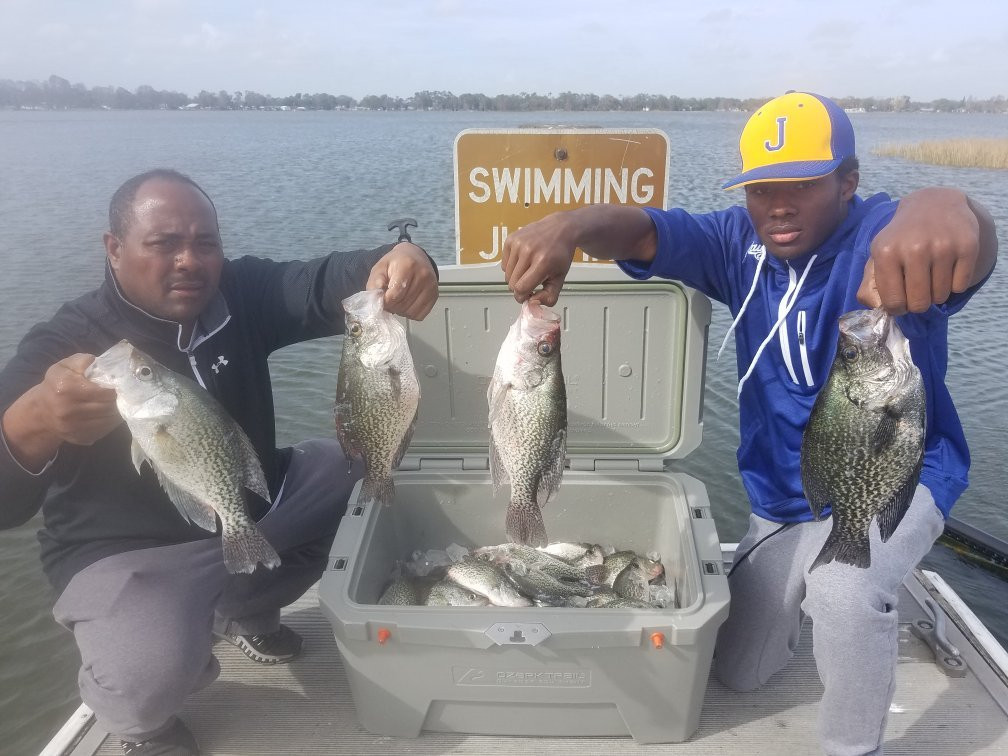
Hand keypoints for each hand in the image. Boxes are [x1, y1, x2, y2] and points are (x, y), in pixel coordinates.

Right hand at [2, 354, 120, 469]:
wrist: (41, 411)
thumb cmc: (57, 384)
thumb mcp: (65, 367)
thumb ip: (83, 361)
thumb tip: (101, 362)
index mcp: (66, 389)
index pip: (104, 392)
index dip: (116, 389)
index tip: (121, 386)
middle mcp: (68, 410)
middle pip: (108, 407)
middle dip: (119, 401)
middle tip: (124, 395)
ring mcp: (73, 427)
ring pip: (108, 420)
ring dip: (118, 412)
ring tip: (120, 404)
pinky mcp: (79, 438)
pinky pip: (104, 430)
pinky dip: (111, 422)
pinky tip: (111, 415)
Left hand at [366, 242, 438, 319]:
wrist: (414, 257)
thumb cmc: (396, 264)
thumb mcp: (380, 268)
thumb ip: (375, 284)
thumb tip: (376, 301)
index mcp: (408, 266)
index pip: (395, 294)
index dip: (385, 301)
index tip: (381, 300)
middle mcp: (423, 276)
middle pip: (403, 304)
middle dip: (392, 306)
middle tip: (388, 299)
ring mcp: (431, 286)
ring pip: (411, 312)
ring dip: (401, 311)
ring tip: (398, 300)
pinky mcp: (435, 295)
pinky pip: (420, 314)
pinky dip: (410, 313)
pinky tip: (407, 303)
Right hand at [501, 213, 576, 305]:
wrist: (560, 229)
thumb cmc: (561, 255)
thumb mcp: (561, 278)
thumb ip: (549, 297)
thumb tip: (532, 302)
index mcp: (542, 263)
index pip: (521, 288)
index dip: (522, 296)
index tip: (527, 296)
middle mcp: (528, 252)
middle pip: (512, 283)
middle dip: (519, 288)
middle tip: (529, 283)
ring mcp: (518, 244)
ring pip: (506, 274)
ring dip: (515, 277)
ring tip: (528, 271)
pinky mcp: (511, 239)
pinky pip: (504, 263)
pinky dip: (512, 267)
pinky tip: (523, 261)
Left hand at [859, 188, 988, 313]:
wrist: (934, 204)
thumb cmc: (902, 236)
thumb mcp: (879, 252)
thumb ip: (870, 282)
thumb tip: (875, 307)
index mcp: (886, 252)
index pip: (893, 301)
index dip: (898, 308)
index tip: (901, 303)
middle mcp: (914, 248)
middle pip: (919, 303)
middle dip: (918, 304)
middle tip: (917, 291)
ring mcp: (943, 246)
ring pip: (940, 296)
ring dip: (936, 293)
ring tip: (931, 275)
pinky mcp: (967, 246)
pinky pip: (960, 286)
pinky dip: (954, 285)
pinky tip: (947, 268)